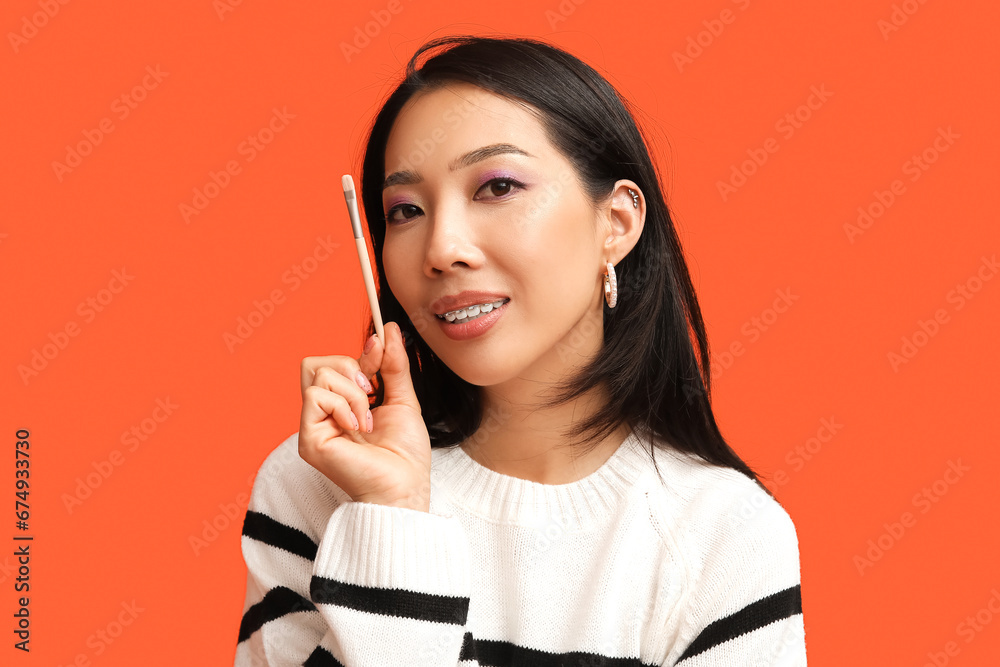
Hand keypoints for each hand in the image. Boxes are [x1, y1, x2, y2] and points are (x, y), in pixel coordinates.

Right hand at [298, 322, 430, 511]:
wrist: (406, 486)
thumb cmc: (405, 454)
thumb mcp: (402, 399)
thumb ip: (393, 365)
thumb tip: (390, 330)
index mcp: (341, 407)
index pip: (334, 364)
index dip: (359, 354)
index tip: (381, 350)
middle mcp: (322, 416)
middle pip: (313, 363)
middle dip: (348, 366)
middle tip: (372, 390)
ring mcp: (312, 426)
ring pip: (317, 375)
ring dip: (353, 392)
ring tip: (368, 420)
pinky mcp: (308, 438)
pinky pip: (315, 395)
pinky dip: (343, 405)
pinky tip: (358, 427)